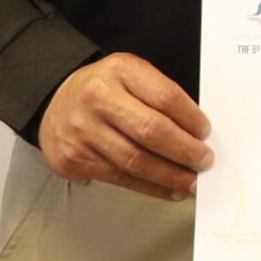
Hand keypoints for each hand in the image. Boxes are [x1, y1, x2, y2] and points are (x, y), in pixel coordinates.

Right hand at [37, 53, 212, 200]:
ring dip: (170, 176)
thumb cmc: (105, 88)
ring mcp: (82, 131)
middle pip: (151, 131)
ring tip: (192, 182)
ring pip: (136, 161)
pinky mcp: (73, 159)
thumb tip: (196, 132)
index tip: (206, 133)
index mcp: (119, 71)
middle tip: (205, 161)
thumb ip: (161, 95)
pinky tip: (168, 189)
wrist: (54, 101)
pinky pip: (120, 178)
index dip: (191, 118)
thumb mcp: (132, 74)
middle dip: (185, 151)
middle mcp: (97, 99)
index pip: (165, 96)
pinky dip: (150, 187)